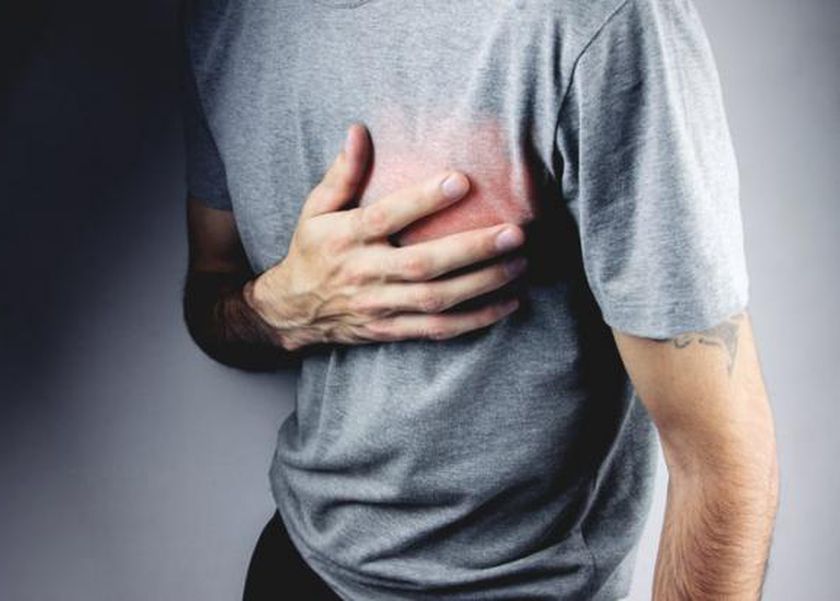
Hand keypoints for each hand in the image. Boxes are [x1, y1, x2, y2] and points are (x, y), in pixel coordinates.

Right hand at [245, 123, 527, 350]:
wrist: (293, 311)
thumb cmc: (312, 250)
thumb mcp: (317, 208)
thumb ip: (343, 172)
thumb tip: (359, 130)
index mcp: (345, 237)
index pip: (386, 217)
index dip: (422, 200)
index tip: (461, 180)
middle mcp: (364, 273)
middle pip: (423, 264)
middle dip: (472, 249)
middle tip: (514, 233)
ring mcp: (379, 306)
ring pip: (436, 300)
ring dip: (482, 284)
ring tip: (520, 263)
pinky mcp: (392, 330)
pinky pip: (438, 329)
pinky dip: (476, 319)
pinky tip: (508, 303)